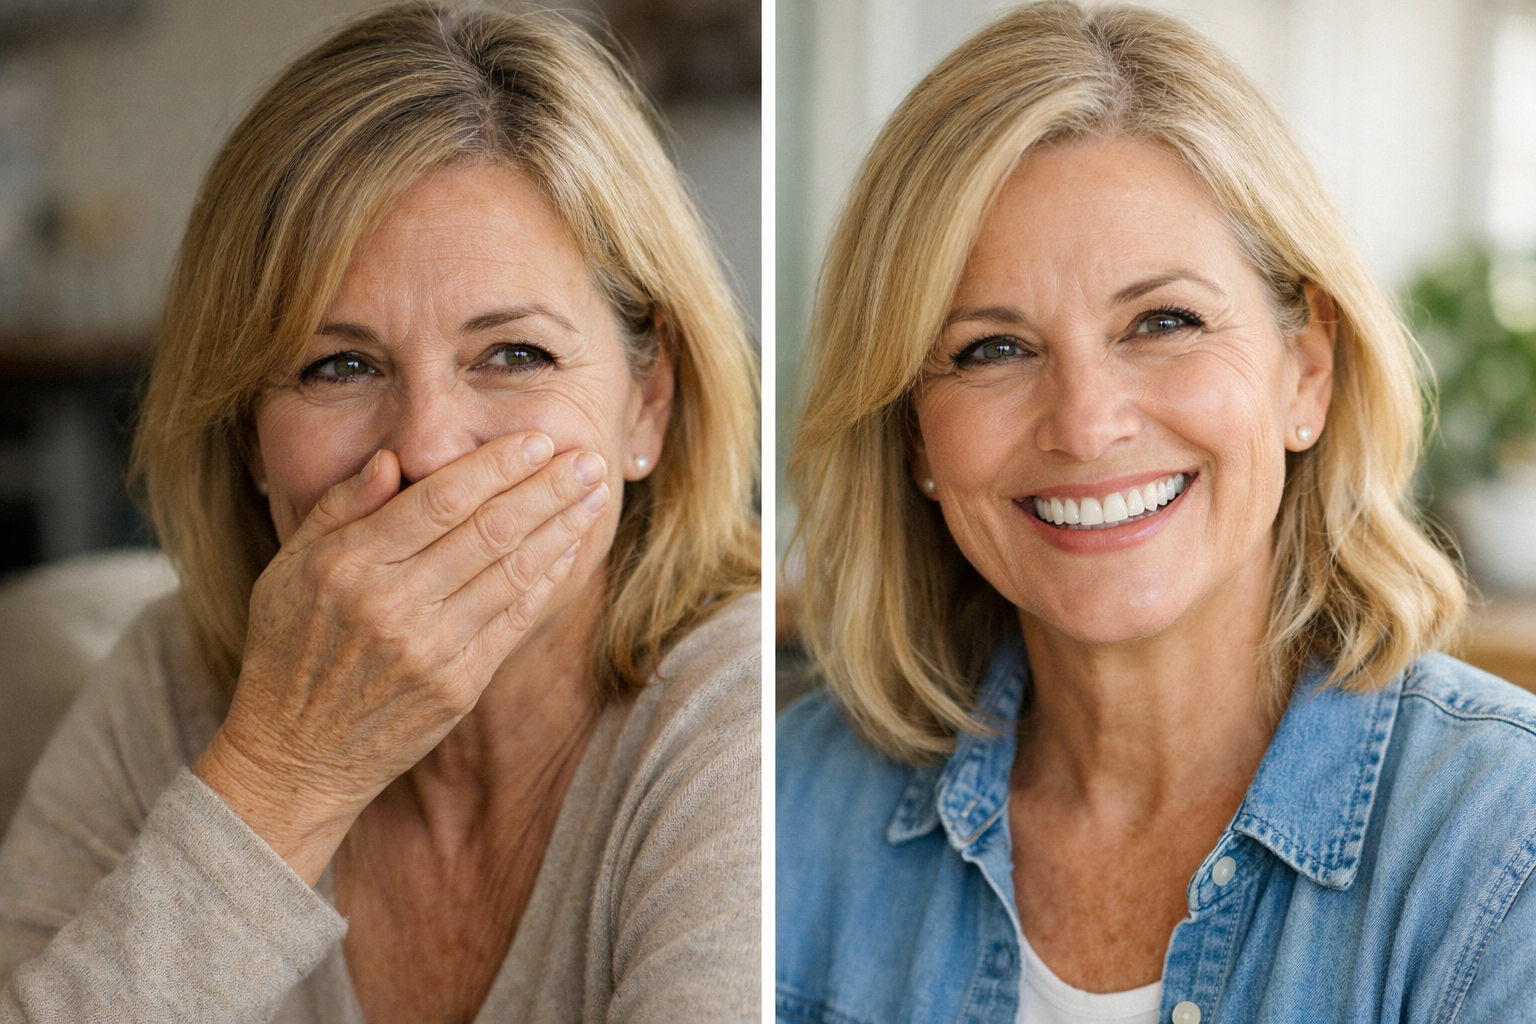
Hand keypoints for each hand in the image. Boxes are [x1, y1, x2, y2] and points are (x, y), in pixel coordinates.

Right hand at [193, 431, 607, 882]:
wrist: (294, 756)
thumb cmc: (288, 652)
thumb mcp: (286, 571)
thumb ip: (338, 509)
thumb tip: (391, 458)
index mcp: (347, 565)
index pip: (440, 499)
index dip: (497, 465)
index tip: (538, 440)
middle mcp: (390, 604)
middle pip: (488, 529)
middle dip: (546, 488)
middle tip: (588, 457)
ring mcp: (429, 649)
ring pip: (511, 571)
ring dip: (560, 528)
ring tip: (594, 495)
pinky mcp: (457, 686)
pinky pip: (514, 620)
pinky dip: (547, 580)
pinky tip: (570, 549)